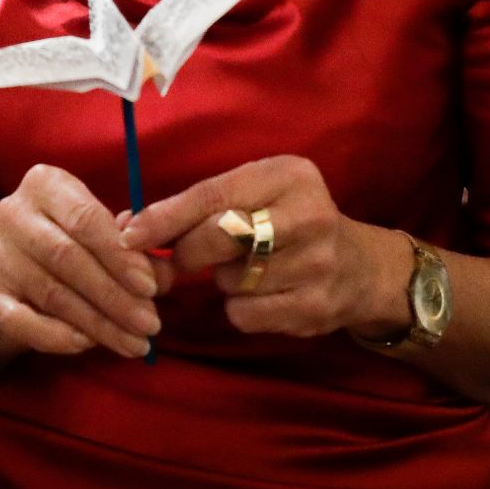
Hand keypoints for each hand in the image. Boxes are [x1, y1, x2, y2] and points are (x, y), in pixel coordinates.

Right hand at [0, 164, 161, 360]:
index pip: (84, 218)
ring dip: (97, 323)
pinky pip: (20, 321)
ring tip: (135, 343)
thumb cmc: (76, 236)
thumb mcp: (106, 230)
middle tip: (150, 324)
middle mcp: (13, 213)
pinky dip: (54, 336)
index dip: (119, 255)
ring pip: (50, 293)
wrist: (20, 258)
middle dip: (114, 296)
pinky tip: (86, 345)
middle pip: (67, 258)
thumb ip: (137, 249)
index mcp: (44, 184)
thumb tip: (164, 275)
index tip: (151, 287)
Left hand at [120, 155, 409, 340]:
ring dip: (224, 281)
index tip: (129, 235)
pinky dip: (240, 309)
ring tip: (249, 270)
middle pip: (220, 237)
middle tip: (181, 260)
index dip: (166, 217)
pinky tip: (264, 295)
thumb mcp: (253, 196)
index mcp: (288, 174)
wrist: (360, 269)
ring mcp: (318, 263)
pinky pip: (246, 314)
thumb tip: (129, 229)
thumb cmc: (286, 222)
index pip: (214, 194)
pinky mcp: (317, 307)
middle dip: (188, 252)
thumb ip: (196, 207)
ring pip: (231, 281)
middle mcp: (309, 214)